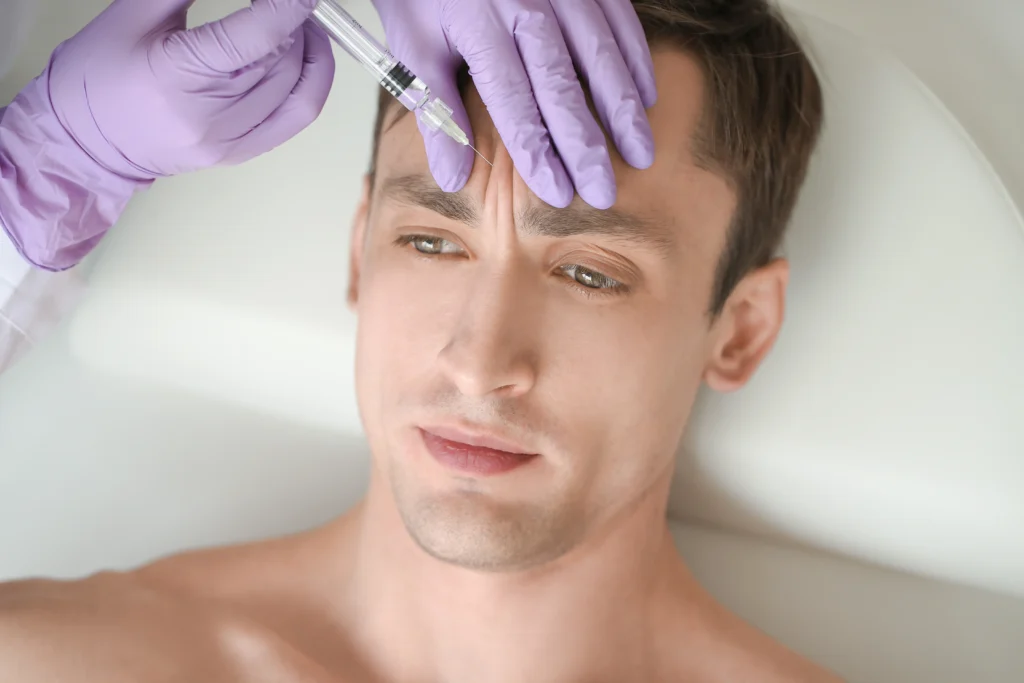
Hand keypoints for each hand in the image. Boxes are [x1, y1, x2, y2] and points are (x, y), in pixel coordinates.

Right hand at [45, 0, 335, 179]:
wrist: (85, 140)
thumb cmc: (100, 74)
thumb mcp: (134, 13)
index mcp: (176, 75)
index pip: (254, 38)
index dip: (287, 8)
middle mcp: (207, 116)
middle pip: (280, 62)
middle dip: (294, 23)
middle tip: (287, 1)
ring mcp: (226, 142)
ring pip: (294, 89)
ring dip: (307, 51)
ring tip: (297, 24)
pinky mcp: (238, 155)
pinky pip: (294, 118)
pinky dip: (310, 84)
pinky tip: (306, 59)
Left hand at [373, 0, 657, 209]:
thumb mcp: (415, 48)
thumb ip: (437, 112)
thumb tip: (452, 179)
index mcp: (478, 25)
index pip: (513, 99)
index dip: (537, 150)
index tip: (558, 193)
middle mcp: (524, 3)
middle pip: (561, 83)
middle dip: (585, 143)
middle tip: (603, 192)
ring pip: (599, 52)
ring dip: (623, 107)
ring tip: (640, 154)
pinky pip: (618, 16)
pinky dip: (635, 58)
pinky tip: (646, 98)